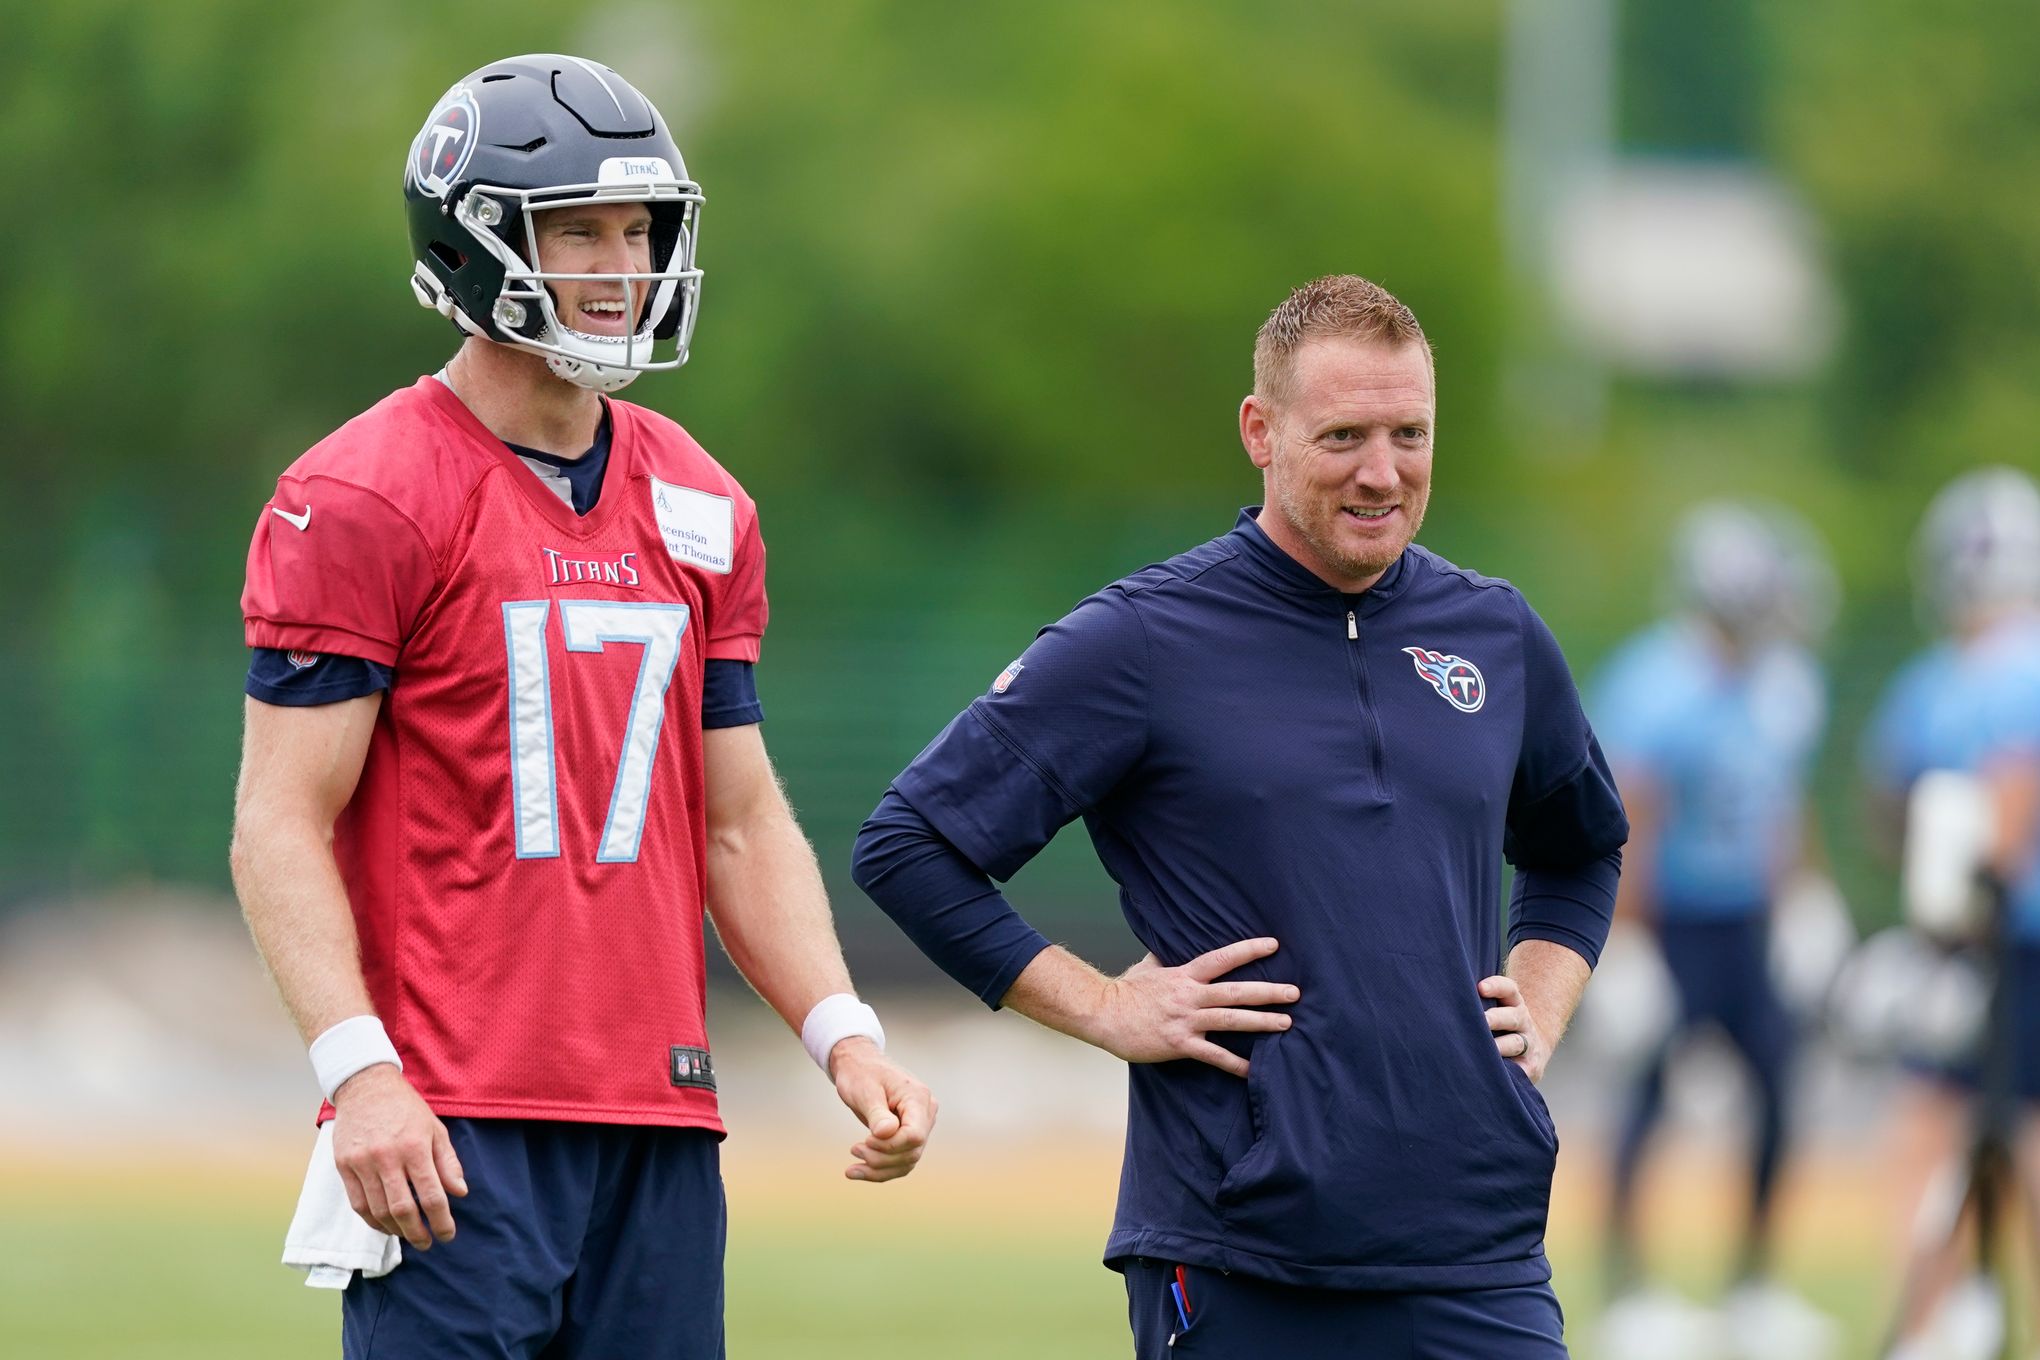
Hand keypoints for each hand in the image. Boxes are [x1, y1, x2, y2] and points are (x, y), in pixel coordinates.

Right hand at [330, 1063, 466, 1247]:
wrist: (366, 1086)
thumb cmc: (406, 1109)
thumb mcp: (435, 1129)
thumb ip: (448, 1162)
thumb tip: (459, 1193)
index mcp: (415, 1147)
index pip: (431, 1195)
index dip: (441, 1220)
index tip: (448, 1235)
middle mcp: (387, 1157)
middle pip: (403, 1209)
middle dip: (418, 1232)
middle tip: (428, 1243)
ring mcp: (362, 1163)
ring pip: (378, 1210)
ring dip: (395, 1230)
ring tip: (408, 1235)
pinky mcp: (344, 1166)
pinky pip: (358, 1204)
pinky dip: (372, 1221)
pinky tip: (385, 1226)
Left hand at [829, 1038, 936, 1182]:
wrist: (859, 1066)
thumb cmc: (861, 1074)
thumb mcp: (865, 1090)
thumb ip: (877, 1113)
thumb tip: (886, 1133)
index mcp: (918, 1098)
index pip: (915, 1135)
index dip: (890, 1145)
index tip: (866, 1140)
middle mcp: (925, 1113)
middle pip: (912, 1151)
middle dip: (881, 1159)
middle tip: (854, 1149)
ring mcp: (920, 1125)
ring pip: (907, 1161)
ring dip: (879, 1170)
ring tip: (851, 1168)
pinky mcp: (910, 1135)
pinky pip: (900, 1161)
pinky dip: (880, 1170)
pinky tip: (857, 1171)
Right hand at [1088, 937, 1296, 1076]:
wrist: (1103, 1015)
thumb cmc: (1124, 991)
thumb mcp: (1146, 967)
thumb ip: (1163, 958)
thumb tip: (1168, 944)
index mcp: (1184, 975)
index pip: (1222, 958)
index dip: (1248, 950)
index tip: (1274, 945)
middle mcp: (1189, 996)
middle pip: (1235, 991)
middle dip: (1268, 991)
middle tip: (1295, 992)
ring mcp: (1186, 1021)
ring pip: (1231, 1020)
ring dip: (1261, 1022)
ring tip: (1286, 1023)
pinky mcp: (1180, 1044)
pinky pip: (1214, 1055)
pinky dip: (1235, 1064)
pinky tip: (1254, 1070)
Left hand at [1480, 974, 1551, 1082]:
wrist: (1532, 1052)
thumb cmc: (1499, 1027)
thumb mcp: (1494, 1009)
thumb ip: (1475, 1004)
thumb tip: (1441, 1000)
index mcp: (1512, 1003)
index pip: (1508, 989)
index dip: (1496, 986)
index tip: (1480, 988)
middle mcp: (1522, 1021)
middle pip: (1511, 1017)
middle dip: (1495, 1018)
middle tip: (1481, 1021)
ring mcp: (1528, 1043)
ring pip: (1515, 1042)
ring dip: (1499, 1046)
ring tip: (1484, 1050)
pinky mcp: (1530, 1066)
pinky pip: (1520, 1069)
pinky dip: (1508, 1070)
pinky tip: (1491, 1072)